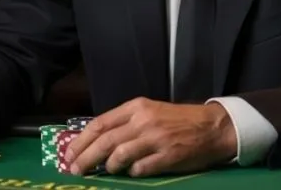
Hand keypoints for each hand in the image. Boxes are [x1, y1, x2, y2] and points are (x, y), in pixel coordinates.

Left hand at [65, 98, 236, 176]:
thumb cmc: (177, 120)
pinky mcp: (167, 156)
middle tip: (74, 170)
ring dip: (107, 167)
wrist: (211, 126)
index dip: (81, 140)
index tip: (69, 153)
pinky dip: (131, 173)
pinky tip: (131, 174)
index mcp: (136, 107)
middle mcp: (144, 121)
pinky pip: (140, 169)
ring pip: (119, 155)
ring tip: (104, 172)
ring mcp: (156, 139)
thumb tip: (96, 142)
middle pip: (105, 141)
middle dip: (85, 157)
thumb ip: (125, 124)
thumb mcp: (149, 112)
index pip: (100, 123)